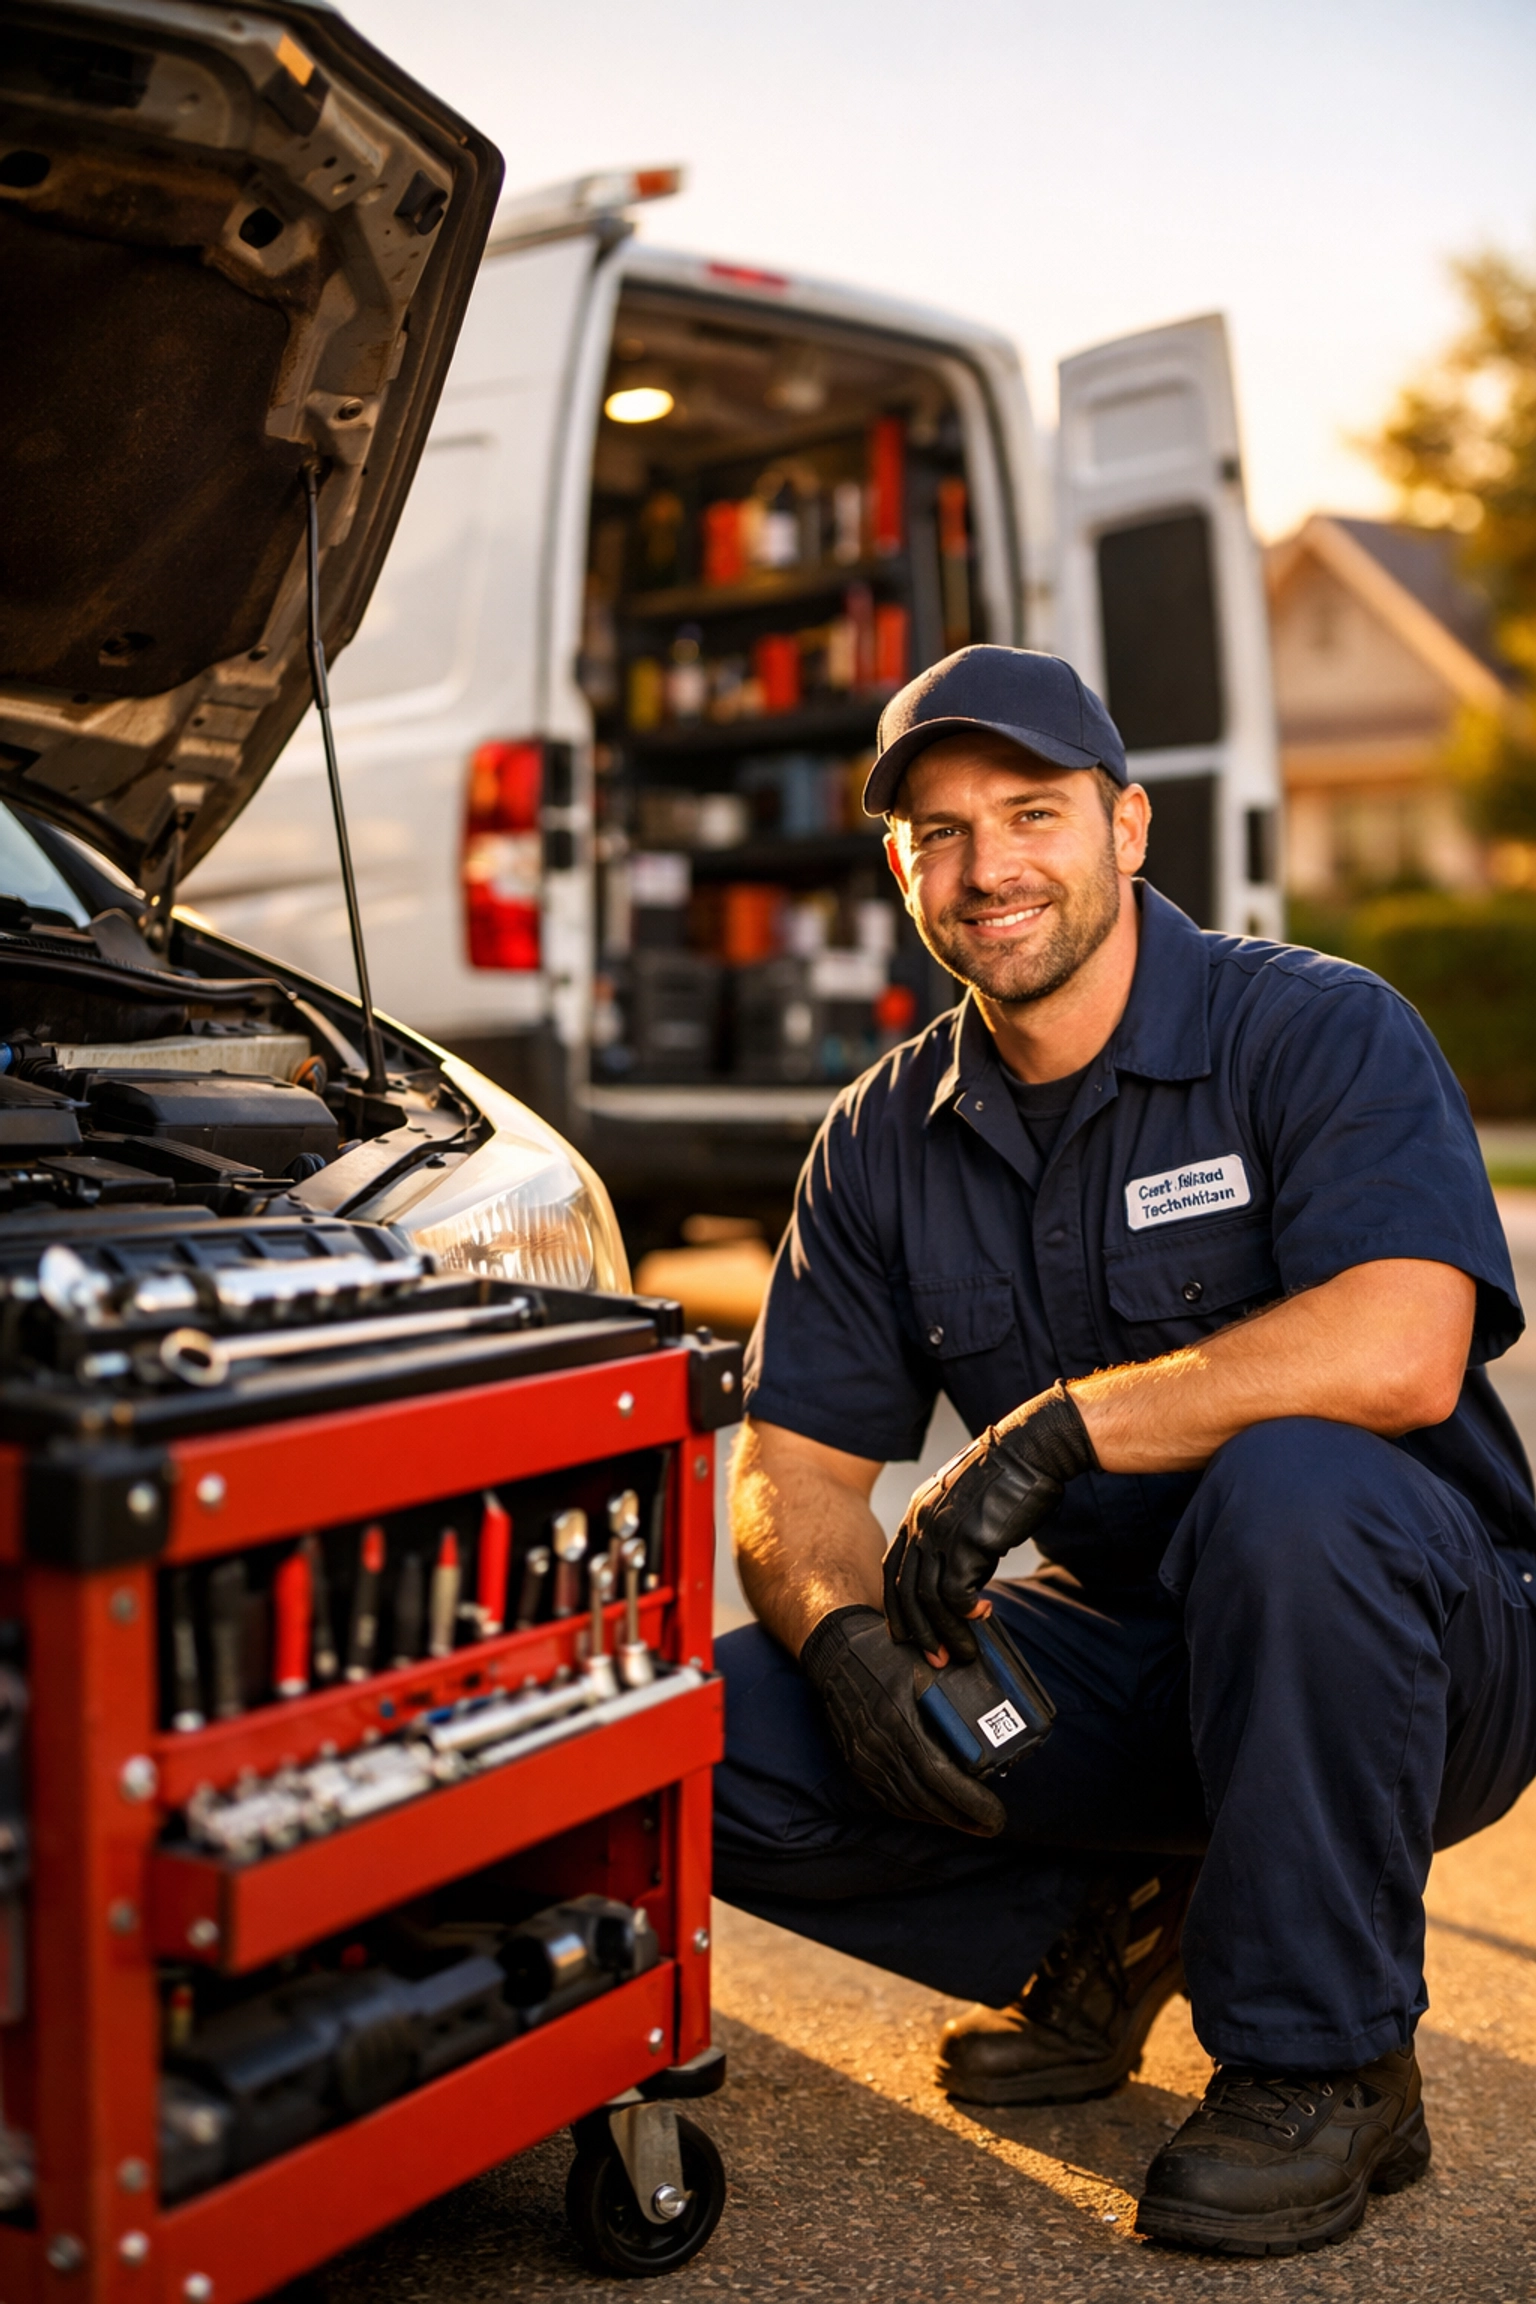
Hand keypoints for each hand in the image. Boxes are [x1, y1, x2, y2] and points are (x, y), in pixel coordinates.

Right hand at [800, 1605, 1005, 1835]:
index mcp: (900, 1717)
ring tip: (973, 1821)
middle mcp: (880, 1744)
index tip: (996, 1814)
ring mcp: (866, 1757)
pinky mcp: (858, 1764)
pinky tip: (937, 1810)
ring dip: (943, 1817)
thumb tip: (1003, 1705)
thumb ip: (957, 1683)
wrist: (834, 1653)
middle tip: (993, 1823)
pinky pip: (889, 1799)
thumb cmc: (884, 1650)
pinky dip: (917, 1810)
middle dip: (964, 1817)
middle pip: (927, 1797)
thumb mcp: (924, 1660)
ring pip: (909, 1803)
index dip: (970, 1801)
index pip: (939, 1775)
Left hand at [884, 1382, 1095, 1663]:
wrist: (1031, 1450)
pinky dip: (967, 1613)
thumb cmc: (1008, 1481)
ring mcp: (940, 1531)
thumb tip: (959, 1583)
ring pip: (928, 1599)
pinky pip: (956, 1593)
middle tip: (935, 1660)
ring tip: (964, 1652)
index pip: (893, 1570)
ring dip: (946, 1633)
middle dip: (917, 1631)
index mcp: (916, 1514)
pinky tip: (984, 1615)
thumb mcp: (966, 1508)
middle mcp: (920, 1523)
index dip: (898, 1607)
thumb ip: (953, 1540)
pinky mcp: (966, 1540)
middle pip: (903, 1591)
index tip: (907, 1635)